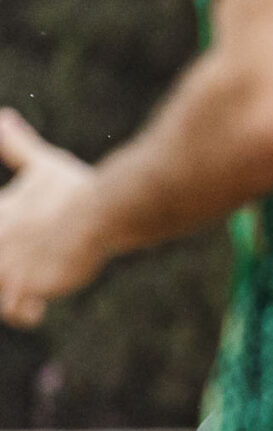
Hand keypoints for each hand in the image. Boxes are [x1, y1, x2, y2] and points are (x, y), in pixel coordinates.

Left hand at [0, 111, 108, 327]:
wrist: (104, 210)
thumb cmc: (77, 187)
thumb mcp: (44, 163)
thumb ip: (17, 146)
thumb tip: (4, 117)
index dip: (5, 245)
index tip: (13, 249)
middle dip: (6, 273)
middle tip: (28, 265)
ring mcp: (9, 267)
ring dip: (12, 298)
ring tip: (28, 290)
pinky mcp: (30, 286)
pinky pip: (20, 312)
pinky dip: (26, 313)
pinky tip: (37, 304)